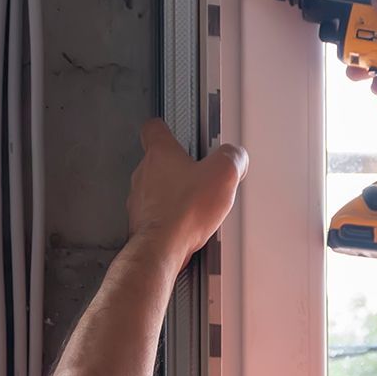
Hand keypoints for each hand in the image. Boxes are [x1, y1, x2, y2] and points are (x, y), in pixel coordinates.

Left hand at [126, 120, 246, 266]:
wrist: (163, 247)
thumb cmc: (184, 211)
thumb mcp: (222, 174)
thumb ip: (232, 157)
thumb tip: (237, 156)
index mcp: (160, 154)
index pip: (154, 129)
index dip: (164, 127)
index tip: (170, 129)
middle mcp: (144, 174)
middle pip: (157, 160)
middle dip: (177, 166)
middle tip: (197, 173)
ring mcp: (139, 199)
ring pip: (155, 188)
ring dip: (173, 192)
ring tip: (196, 203)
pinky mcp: (142, 222)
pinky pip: (157, 213)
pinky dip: (170, 215)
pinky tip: (188, 223)